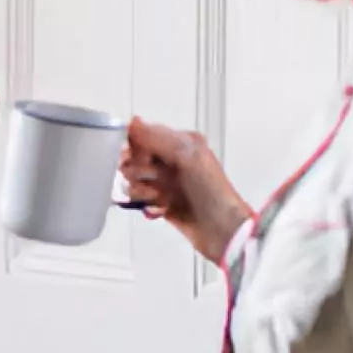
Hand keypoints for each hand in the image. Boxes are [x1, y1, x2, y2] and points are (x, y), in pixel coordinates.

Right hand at [120, 118, 251, 264]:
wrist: (221, 230)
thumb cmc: (210, 190)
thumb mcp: (186, 155)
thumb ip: (156, 137)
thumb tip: (131, 121)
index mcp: (179, 142)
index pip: (143, 134)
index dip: (135, 146)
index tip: (142, 158)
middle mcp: (170, 159)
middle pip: (132, 156)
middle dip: (137, 169)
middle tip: (152, 177)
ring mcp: (163, 181)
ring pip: (131, 177)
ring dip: (140, 188)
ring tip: (158, 196)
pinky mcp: (158, 202)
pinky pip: (135, 196)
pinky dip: (143, 202)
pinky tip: (158, 207)